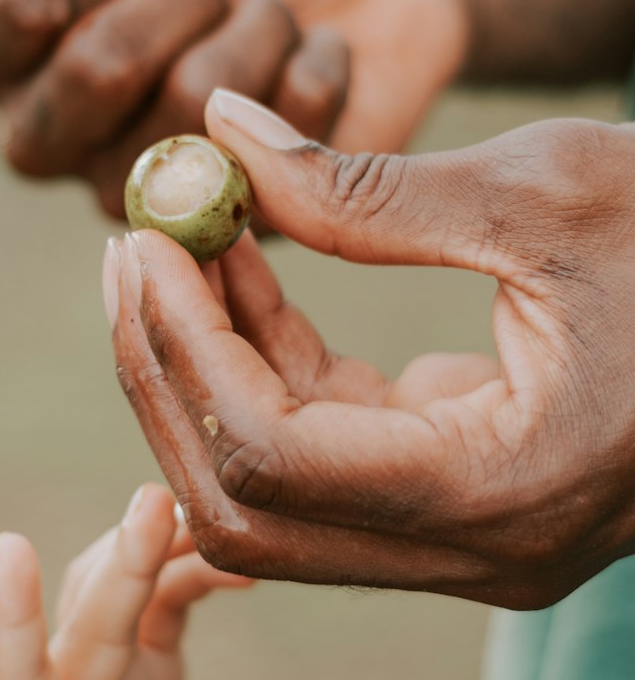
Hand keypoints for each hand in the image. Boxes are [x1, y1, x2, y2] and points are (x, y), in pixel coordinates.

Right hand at [0, 0, 466, 207]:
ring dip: (255, 28)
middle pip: (95, 71)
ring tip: (262, 15)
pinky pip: (279, 143)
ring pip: (192, 107)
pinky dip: (313, 71)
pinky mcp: (229, 225)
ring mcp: (133, 194)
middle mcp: (43, 134)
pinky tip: (306, 62)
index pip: (15, 14)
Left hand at [0, 483, 248, 679]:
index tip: (8, 549)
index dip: (14, 615)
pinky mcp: (144, 676)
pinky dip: (193, 577)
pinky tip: (238, 563)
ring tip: (210, 516)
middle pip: (87, 622)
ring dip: (155, 550)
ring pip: (118, 594)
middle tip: (155, 502)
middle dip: (120, 563)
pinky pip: (164, 608)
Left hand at [102, 93, 634, 609]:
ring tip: (181, 240)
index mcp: (505, 490)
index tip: (144, 240)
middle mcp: (479, 549)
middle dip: (169, 374)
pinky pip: (324, 456)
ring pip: (272, 494)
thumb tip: (215, 131)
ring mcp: (471, 540)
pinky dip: (268, 370)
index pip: (272, 459)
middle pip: (245, 507)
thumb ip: (367, 188)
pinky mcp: (464, 501)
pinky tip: (247, 273)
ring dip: (208, 371)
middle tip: (131, 247)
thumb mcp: (548, 191)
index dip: (185, 351)